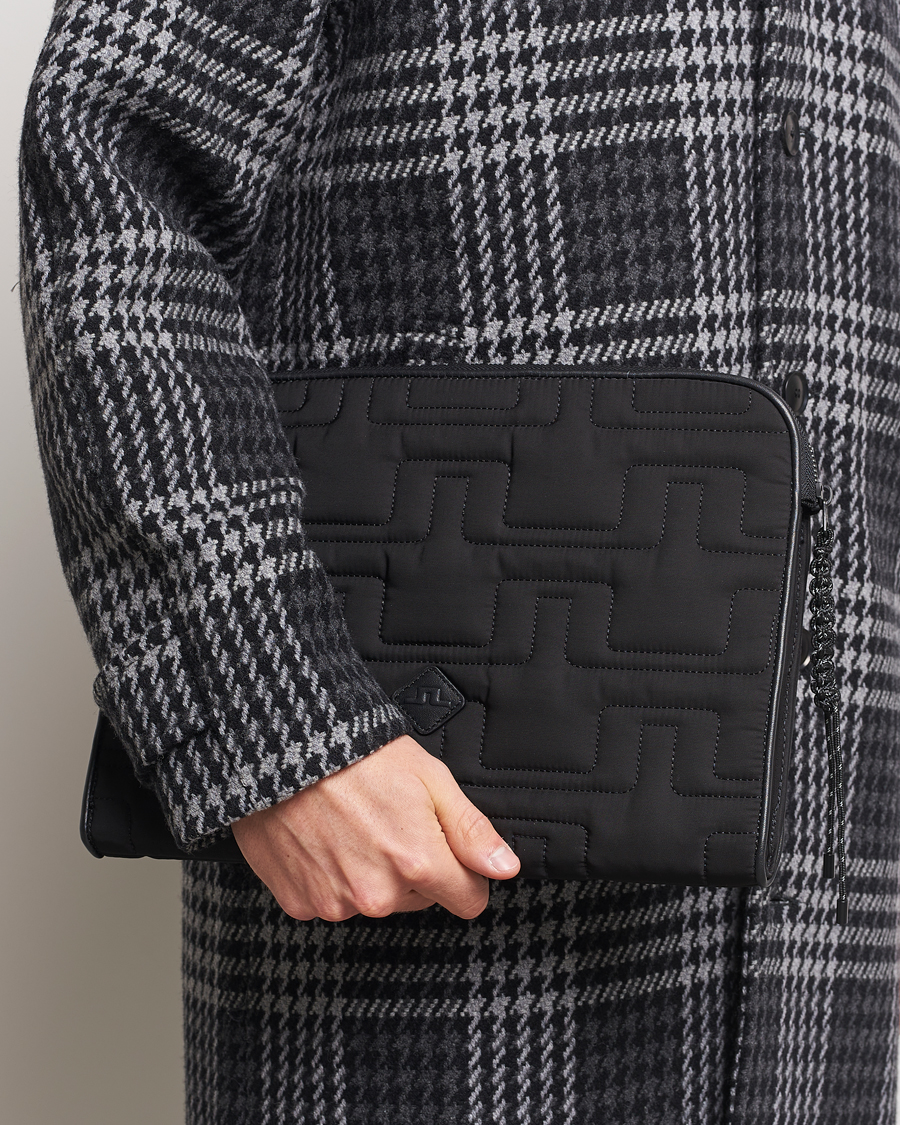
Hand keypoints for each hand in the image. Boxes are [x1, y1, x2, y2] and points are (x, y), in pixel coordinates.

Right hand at [231, 734, 520, 921]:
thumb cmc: (356, 755)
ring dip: (371, 873)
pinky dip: (332, 877)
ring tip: (351, 824)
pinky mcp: (301, 904)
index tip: (446, 848)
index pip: (469, 901)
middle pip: (420, 899)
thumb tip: (505, 868)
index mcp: (417, 863)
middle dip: (414, 868)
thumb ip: (471, 830)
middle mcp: (377, 895)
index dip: (464, 873)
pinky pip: (333, 900)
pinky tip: (324, 839)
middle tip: (388, 820)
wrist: (280, 750)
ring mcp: (335, 903)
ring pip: (376, 901)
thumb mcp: (429, 777)